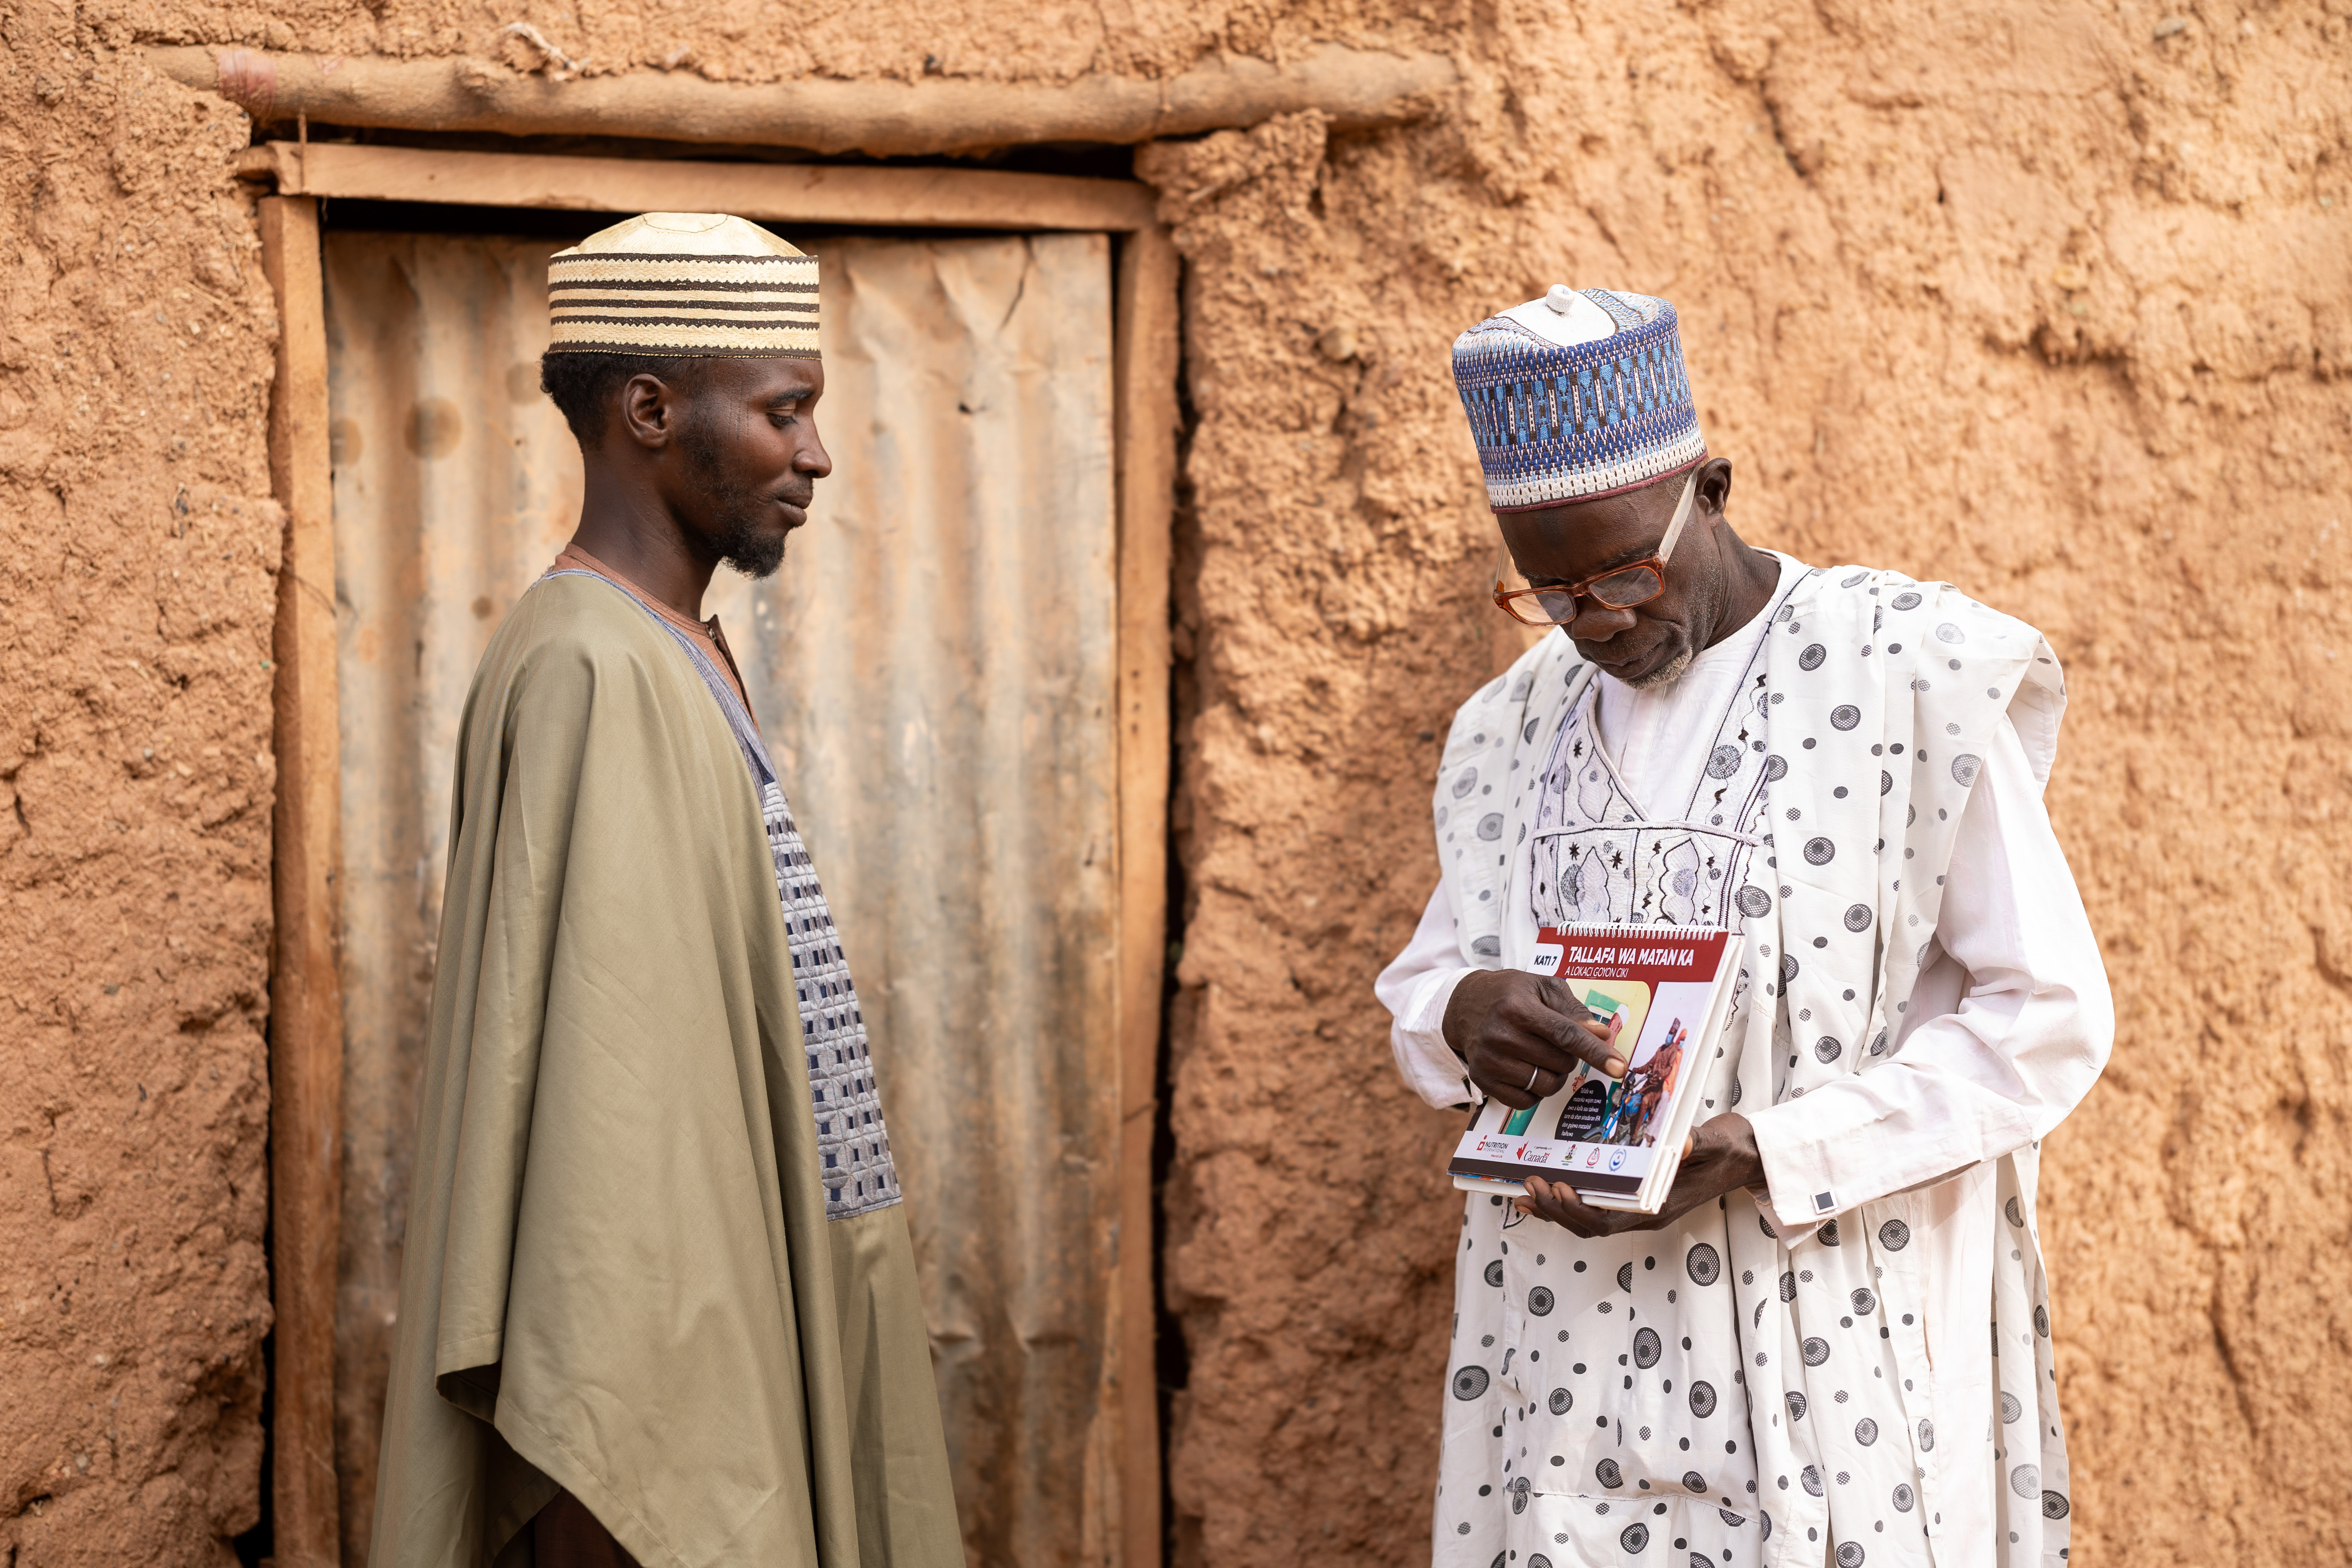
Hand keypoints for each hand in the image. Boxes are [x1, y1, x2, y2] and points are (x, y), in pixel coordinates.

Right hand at [1443, 969, 1626, 1108]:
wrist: (1464, 1004)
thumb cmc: (1511, 994)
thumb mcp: (1543, 988)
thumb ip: (1574, 1011)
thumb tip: (1602, 1035)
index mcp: (1517, 1007)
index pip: (1566, 1035)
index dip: (1596, 1052)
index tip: (1620, 1067)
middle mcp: (1500, 1035)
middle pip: (1561, 1062)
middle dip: (1568, 1055)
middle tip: (1552, 1039)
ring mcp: (1489, 1060)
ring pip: (1547, 1085)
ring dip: (1554, 1074)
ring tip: (1539, 1052)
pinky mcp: (1482, 1080)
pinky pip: (1526, 1101)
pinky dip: (1536, 1089)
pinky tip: (1526, 1068)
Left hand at [1513, 1113, 1765, 1235]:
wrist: (1746, 1155)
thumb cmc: (1730, 1149)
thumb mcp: (1713, 1142)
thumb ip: (1694, 1145)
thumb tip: (1678, 1146)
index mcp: (1660, 1208)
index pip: (1609, 1223)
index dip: (1579, 1210)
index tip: (1559, 1188)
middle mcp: (1645, 1215)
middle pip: (1590, 1225)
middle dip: (1556, 1209)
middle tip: (1529, 1184)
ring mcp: (1640, 1209)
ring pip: (1588, 1220)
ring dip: (1555, 1208)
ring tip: (1526, 1191)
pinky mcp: (1636, 1198)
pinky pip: (1595, 1207)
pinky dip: (1567, 1201)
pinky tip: (1546, 1189)